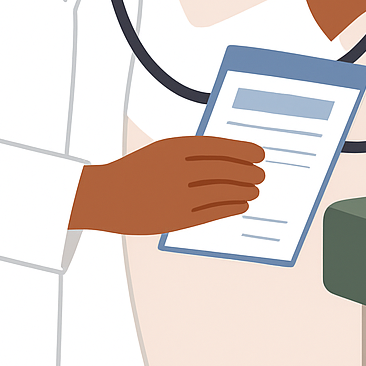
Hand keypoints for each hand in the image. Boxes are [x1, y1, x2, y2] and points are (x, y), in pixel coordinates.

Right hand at [68, 136, 265, 234]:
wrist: (103, 197)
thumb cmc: (137, 171)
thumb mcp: (162, 151)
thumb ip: (191, 152)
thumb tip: (230, 157)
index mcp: (172, 148)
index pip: (217, 146)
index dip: (242, 149)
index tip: (259, 153)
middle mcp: (175, 170)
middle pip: (223, 169)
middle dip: (247, 172)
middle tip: (261, 173)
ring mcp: (175, 195)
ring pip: (220, 192)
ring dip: (242, 190)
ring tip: (254, 190)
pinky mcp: (175, 218)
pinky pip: (211, 212)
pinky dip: (230, 207)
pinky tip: (241, 204)